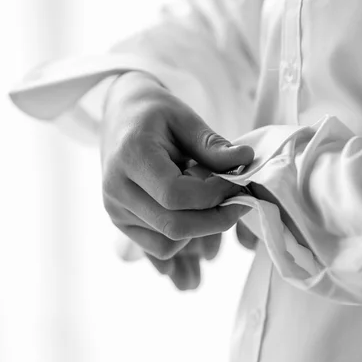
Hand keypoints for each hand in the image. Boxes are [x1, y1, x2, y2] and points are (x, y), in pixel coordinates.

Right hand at [101, 71, 253, 289]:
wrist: (121, 116)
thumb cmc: (154, 113)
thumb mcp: (185, 118)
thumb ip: (213, 145)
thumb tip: (246, 159)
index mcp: (131, 156)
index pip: (176, 195)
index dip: (214, 195)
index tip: (237, 182)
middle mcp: (116, 189)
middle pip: (174, 226)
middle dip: (216, 220)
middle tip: (239, 201)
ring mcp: (115, 210)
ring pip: (169, 243)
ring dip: (202, 229)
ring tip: (210, 200)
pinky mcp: (121, 223)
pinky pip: (160, 248)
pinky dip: (185, 238)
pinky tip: (193, 212)